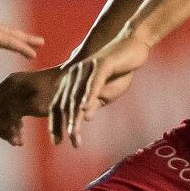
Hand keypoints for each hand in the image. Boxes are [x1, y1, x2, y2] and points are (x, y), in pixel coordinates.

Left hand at [0, 0, 42, 66]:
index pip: (5, 40)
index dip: (20, 47)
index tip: (34, 53)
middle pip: (8, 32)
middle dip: (24, 38)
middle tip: (41, 42)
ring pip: (2, 29)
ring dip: (16, 35)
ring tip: (29, 40)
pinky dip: (4, 33)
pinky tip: (4, 36)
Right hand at [0, 66, 62, 145]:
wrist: (74, 77)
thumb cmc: (56, 91)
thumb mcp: (34, 104)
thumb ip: (12, 113)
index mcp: (9, 85)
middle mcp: (10, 85)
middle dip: (0, 128)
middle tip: (14, 142)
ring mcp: (18, 89)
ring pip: (3, 112)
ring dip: (8, 128)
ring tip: (20, 142)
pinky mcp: (26, 94)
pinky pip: (13, 111)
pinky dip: (14, 123)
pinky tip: (22, 134)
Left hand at [48, 30, 150, 146]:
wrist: (134, 48)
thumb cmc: (120, 71)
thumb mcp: (106, 93)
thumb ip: (93, 103)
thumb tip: (83, 117)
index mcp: (72, 82)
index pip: (59, 105)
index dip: (56, 124)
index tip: (57, 142)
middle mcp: (74, 74)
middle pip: (63, 102)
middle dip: (63, 124)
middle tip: (64, 142)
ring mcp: (86, 68)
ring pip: (76, 95)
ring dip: (74, 116)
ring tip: (73, 133)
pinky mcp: (101, 63)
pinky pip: (93, 83)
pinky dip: (88, 97)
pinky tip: (84, 110)